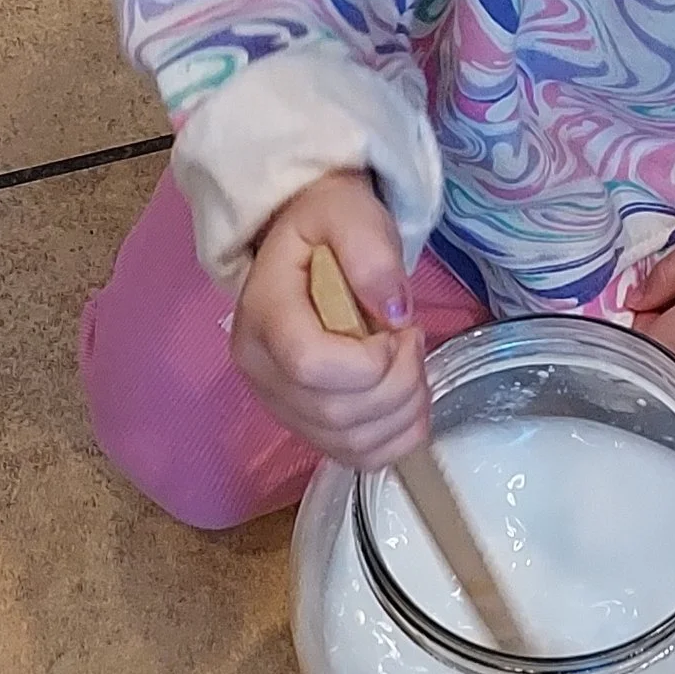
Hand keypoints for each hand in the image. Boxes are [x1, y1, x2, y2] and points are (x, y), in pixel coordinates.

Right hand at [232, 170, 433, 468]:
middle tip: (413, 339)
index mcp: (263, 315)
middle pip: (335, 412)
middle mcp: (260, 371)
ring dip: (403, 413)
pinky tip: (408, 400)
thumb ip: (371, 253)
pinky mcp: (306, 424)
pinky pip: (355, 457)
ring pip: (349, 442)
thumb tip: (394, 312)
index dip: (370, 361)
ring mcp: (279, 404)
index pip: (310, 364)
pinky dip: (396, 440)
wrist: (308, 244)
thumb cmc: (326, 227)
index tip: (399, 329)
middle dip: (399, 384)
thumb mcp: (349, 215)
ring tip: (411, 365)